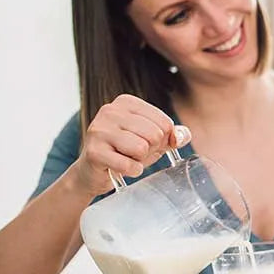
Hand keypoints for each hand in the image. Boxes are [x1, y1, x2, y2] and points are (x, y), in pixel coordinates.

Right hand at [66, 94, 189, 196]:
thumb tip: (180, 137)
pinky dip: (132, 170)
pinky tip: (121, 167)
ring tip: (126, 157)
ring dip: (140, 160)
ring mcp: (99, 130)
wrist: (93, 171)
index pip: (165, 122)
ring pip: (142, 148)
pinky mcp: (94, 152)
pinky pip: (129, 165)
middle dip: (151, 149)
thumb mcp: (153, 139)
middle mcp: (110, 111)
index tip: (145, 142)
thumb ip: (172, 135)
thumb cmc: (126, 151)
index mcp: (126, 102)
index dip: (162, 139)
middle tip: (135, 153)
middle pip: (155, 134)